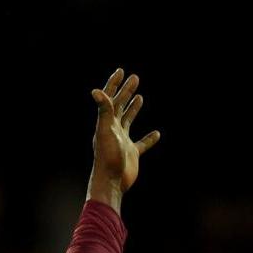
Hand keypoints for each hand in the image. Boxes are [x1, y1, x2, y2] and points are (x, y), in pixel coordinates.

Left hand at [89, 70, 158, 197]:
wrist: (112, 181)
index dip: (114, 84)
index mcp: (107, 121)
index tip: (121, 71)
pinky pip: (142, 143)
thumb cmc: (108, 157)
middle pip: (120, 105)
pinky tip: (156, 134)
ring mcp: (123, 140)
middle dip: (126, 90)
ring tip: (139, 97)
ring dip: (134, 108)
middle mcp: (114, 128)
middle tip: (135, 78)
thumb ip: (104, 111)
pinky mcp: (132, 153)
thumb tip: (96, 90)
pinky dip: (149, 138)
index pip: (110, 98)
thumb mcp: (106, 131)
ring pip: (129, 120)